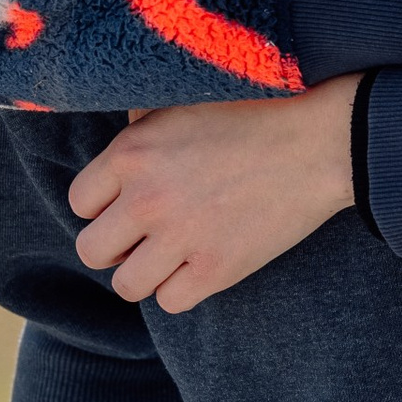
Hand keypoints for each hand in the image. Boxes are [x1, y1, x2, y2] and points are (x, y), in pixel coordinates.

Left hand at [68, 76, 357, 312]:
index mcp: (132, 153)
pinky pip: (171, 302)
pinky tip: (200, 267)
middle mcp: (147, 198)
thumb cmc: (257, 112)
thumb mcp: (185, 100)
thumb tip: (124, 132)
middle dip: (115, 247)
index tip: (130, 205)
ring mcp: (181, 237)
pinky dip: (182, 290)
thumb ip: (142, 122)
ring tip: (170, 258)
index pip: (80, 202)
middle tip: (145, 238)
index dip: (104, 206)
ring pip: (127, 285)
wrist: (321, 141)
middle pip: (91, 251)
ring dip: (145, 274)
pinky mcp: (218, 268)